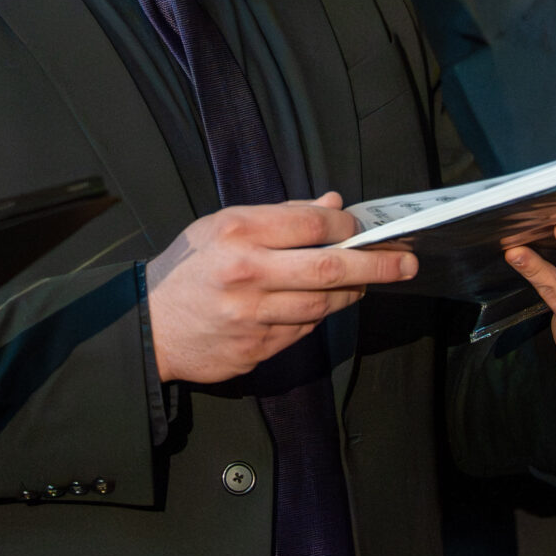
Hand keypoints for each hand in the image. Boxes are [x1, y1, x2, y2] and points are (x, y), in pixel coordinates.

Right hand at [144, 194, 417, 384]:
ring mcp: (253, 316)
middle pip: (331, 267)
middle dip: (377, 264)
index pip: (311, 224)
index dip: (346, 224)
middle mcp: (248, 275)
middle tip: (407, 263)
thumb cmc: (187, 270)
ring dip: (351, 292)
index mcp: (238, 235)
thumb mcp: (220, 226)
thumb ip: (279, 216)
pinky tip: (320, 305)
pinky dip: (318, 316)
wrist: (148, 327)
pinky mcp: (256, 349)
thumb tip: (331, 206)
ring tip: (364, 281)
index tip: (362, 226)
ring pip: (323, 304)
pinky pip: (303, 331)